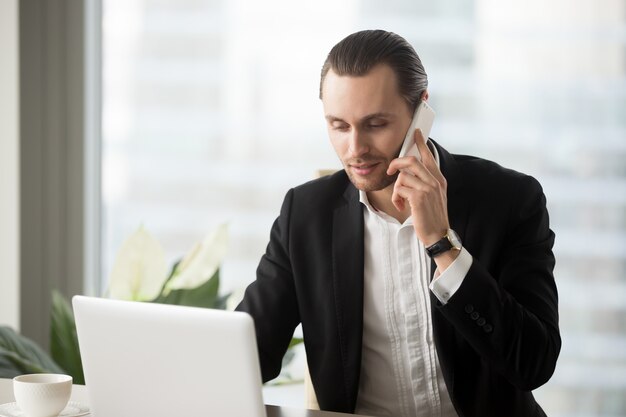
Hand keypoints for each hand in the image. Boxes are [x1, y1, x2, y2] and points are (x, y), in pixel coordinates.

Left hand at [386, 129, 448, 246]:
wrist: (438, 234)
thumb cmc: (432, 216)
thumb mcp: (433, 196)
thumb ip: (424, 183)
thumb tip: (406, 173)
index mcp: (439, 179)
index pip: (429, 156)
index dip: (421, 143)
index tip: (416, 133)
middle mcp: (435, 181)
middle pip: (411, 161)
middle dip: (396, 163)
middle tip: (390, 170)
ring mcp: (428, 188)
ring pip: (402, 177)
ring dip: (396, 190)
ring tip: (400, 201)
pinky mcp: (419, 197)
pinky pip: (399, 189)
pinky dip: (396, 198)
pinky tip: (402, 207)